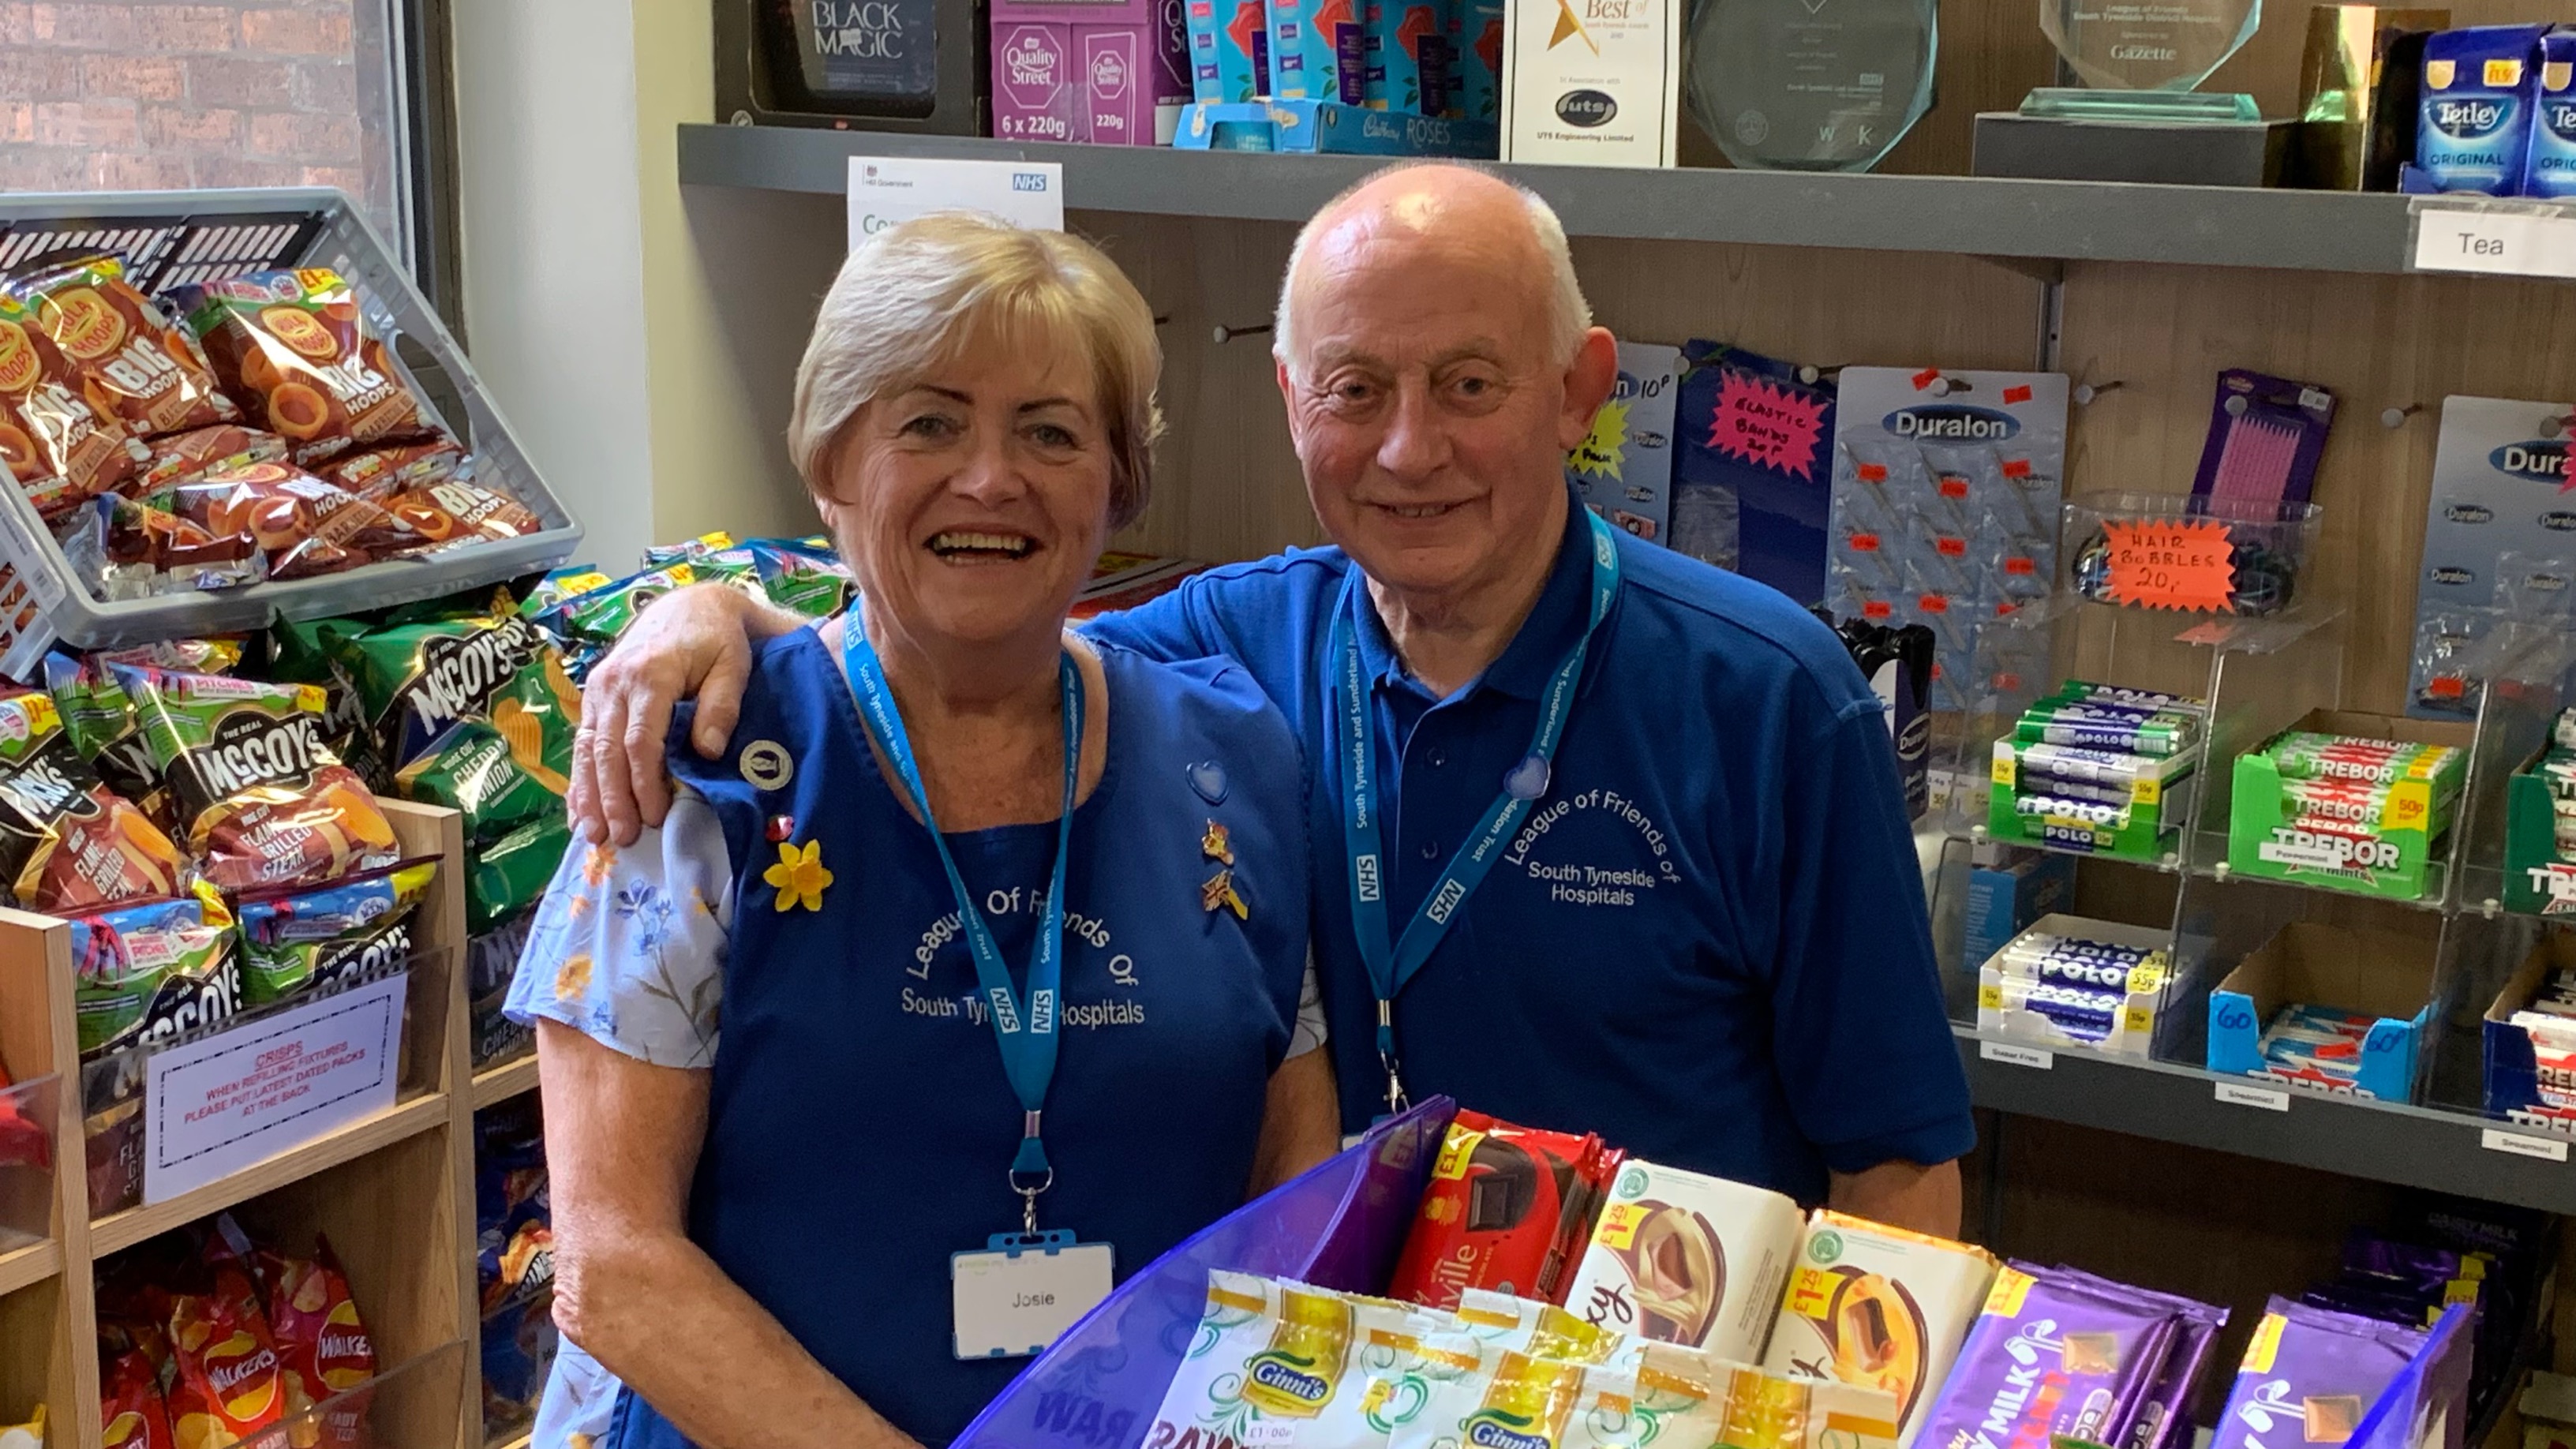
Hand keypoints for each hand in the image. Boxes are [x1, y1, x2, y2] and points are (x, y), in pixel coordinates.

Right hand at [571, 584, 769, 845]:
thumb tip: (706, 752)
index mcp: (650, 675)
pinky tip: (577, 812)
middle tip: (620, 838)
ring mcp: (599, 689)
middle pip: (606, 750)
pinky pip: (579, 742)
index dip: (645, 782)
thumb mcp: (732, 666)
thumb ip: (720, 707)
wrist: (688, 605)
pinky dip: (578, 779)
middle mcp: (615, 683)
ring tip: (593, 835)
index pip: (640, 739)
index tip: (655, 816)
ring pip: (585, 749)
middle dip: (612, 798)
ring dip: (588, 795)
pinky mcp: (593, 696)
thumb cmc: (716, 639)